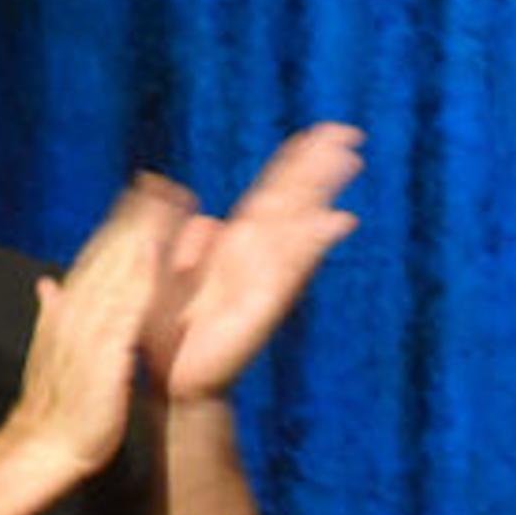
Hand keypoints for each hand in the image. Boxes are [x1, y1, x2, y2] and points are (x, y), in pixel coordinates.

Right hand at [17, 175, 199, 475]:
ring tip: (165, 206)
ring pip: (116, 273)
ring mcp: (87, 329)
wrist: (41, 446)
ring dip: (140, 237)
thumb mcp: (54, 349)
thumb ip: (55, 314)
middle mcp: (77, 311)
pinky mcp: (102, 353)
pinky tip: (152, 258)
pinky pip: (122, 309)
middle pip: (108, 254)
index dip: (121, 223)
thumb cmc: (56, 402)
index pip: (97, 256)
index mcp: (69, 309)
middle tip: (163, 182)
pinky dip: (136, 281)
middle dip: (135, 217)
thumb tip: (48, 285)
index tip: (144, 191)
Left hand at [159, 123, 365, 400]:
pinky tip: (339, 220)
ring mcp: (266, 276)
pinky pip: (293, 265)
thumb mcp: (166, 275)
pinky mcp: (267, 302)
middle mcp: (257, 254)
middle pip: (293, 200)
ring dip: (323, 193)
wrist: (172, 381)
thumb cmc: (168, 330)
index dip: (295, 163)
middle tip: (349, 134)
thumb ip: (183, 244)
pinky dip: (315, 242)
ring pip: (299, 223)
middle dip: (319, 167)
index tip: (321, 133)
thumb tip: (206, 218)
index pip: (272, 192)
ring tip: (349, 161)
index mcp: (235, 244)